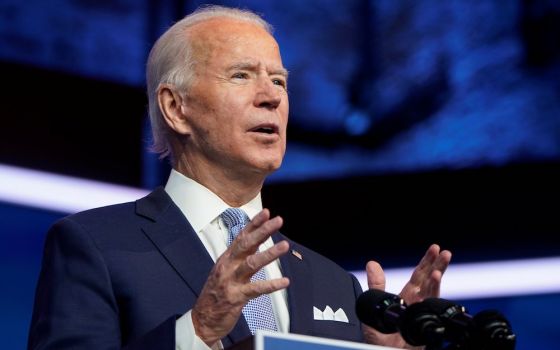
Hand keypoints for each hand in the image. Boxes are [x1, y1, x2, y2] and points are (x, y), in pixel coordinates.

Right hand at [191, 209, 289, 345]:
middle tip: (277, 221)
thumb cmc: (216, 294)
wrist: (202, 319)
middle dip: (263, 231)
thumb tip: (255, 243)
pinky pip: (256, 289)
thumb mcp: (225, 271)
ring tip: (284, 246)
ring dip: (269, 253)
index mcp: (227, 259)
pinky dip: (271, 285)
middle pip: (246, 244)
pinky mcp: (236, 297)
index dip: (254, 224)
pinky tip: (285, 282)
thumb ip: (240, 257)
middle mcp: (228, 266)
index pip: (242, 236)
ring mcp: (231, 281)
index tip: (266, 212)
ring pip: (252, 263)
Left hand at [362, 244, 451, 348]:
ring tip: (438, 267)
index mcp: (407, 297)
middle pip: (430, 281)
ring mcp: (422, 314)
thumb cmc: (378, 337)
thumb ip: (376, 286)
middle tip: (444, 251)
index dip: (426, 262)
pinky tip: (435, 279)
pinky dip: (433, 290)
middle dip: (437, 266)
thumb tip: (372, 263)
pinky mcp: (424, 324)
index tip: (434, 248)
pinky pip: (430, 305)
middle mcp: (417, 304)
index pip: (419, 276)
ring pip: (433, 292)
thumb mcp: (374, 306)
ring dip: (436, 278)